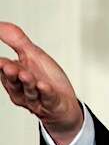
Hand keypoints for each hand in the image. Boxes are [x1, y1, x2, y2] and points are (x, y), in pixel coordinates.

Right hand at [0, 22, 83, 144]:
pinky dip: (46, 93)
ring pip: (29, 91)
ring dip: (27, 83)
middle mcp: (22, 88)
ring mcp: (36, 98)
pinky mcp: (52, 104)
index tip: (0, 61)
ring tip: (26, 75)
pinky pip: (48, 98)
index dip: (1, 64)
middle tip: (7, 66)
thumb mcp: (33, 55)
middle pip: (14, 81)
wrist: (65, 103)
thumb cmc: (48, 79)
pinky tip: (44, 86)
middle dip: (10, 74)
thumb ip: (16, 40)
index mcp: (15, 75)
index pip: (4, 68)